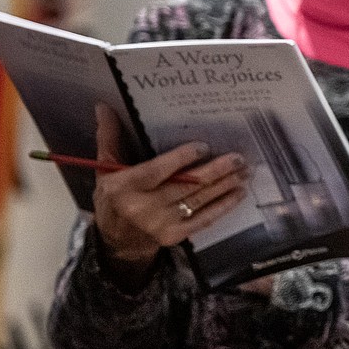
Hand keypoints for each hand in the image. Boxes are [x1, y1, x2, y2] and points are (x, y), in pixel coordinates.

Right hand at [91, 103, 249, 283]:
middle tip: (238, 158)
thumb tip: (105, 107)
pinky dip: (223, 206)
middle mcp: (142, 207)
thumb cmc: (113, 199)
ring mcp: (160, 224)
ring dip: (225, 186)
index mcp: (123, 188)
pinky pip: (204, 220)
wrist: (117, 241)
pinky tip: (238, 194)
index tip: (204, 146)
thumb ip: (110, 138)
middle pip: (185, 185)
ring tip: (244, 171)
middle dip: (215, 171)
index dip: (182, 158)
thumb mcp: (106, 170)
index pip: (157, 171)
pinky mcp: (175, 237)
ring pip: (199, 200)